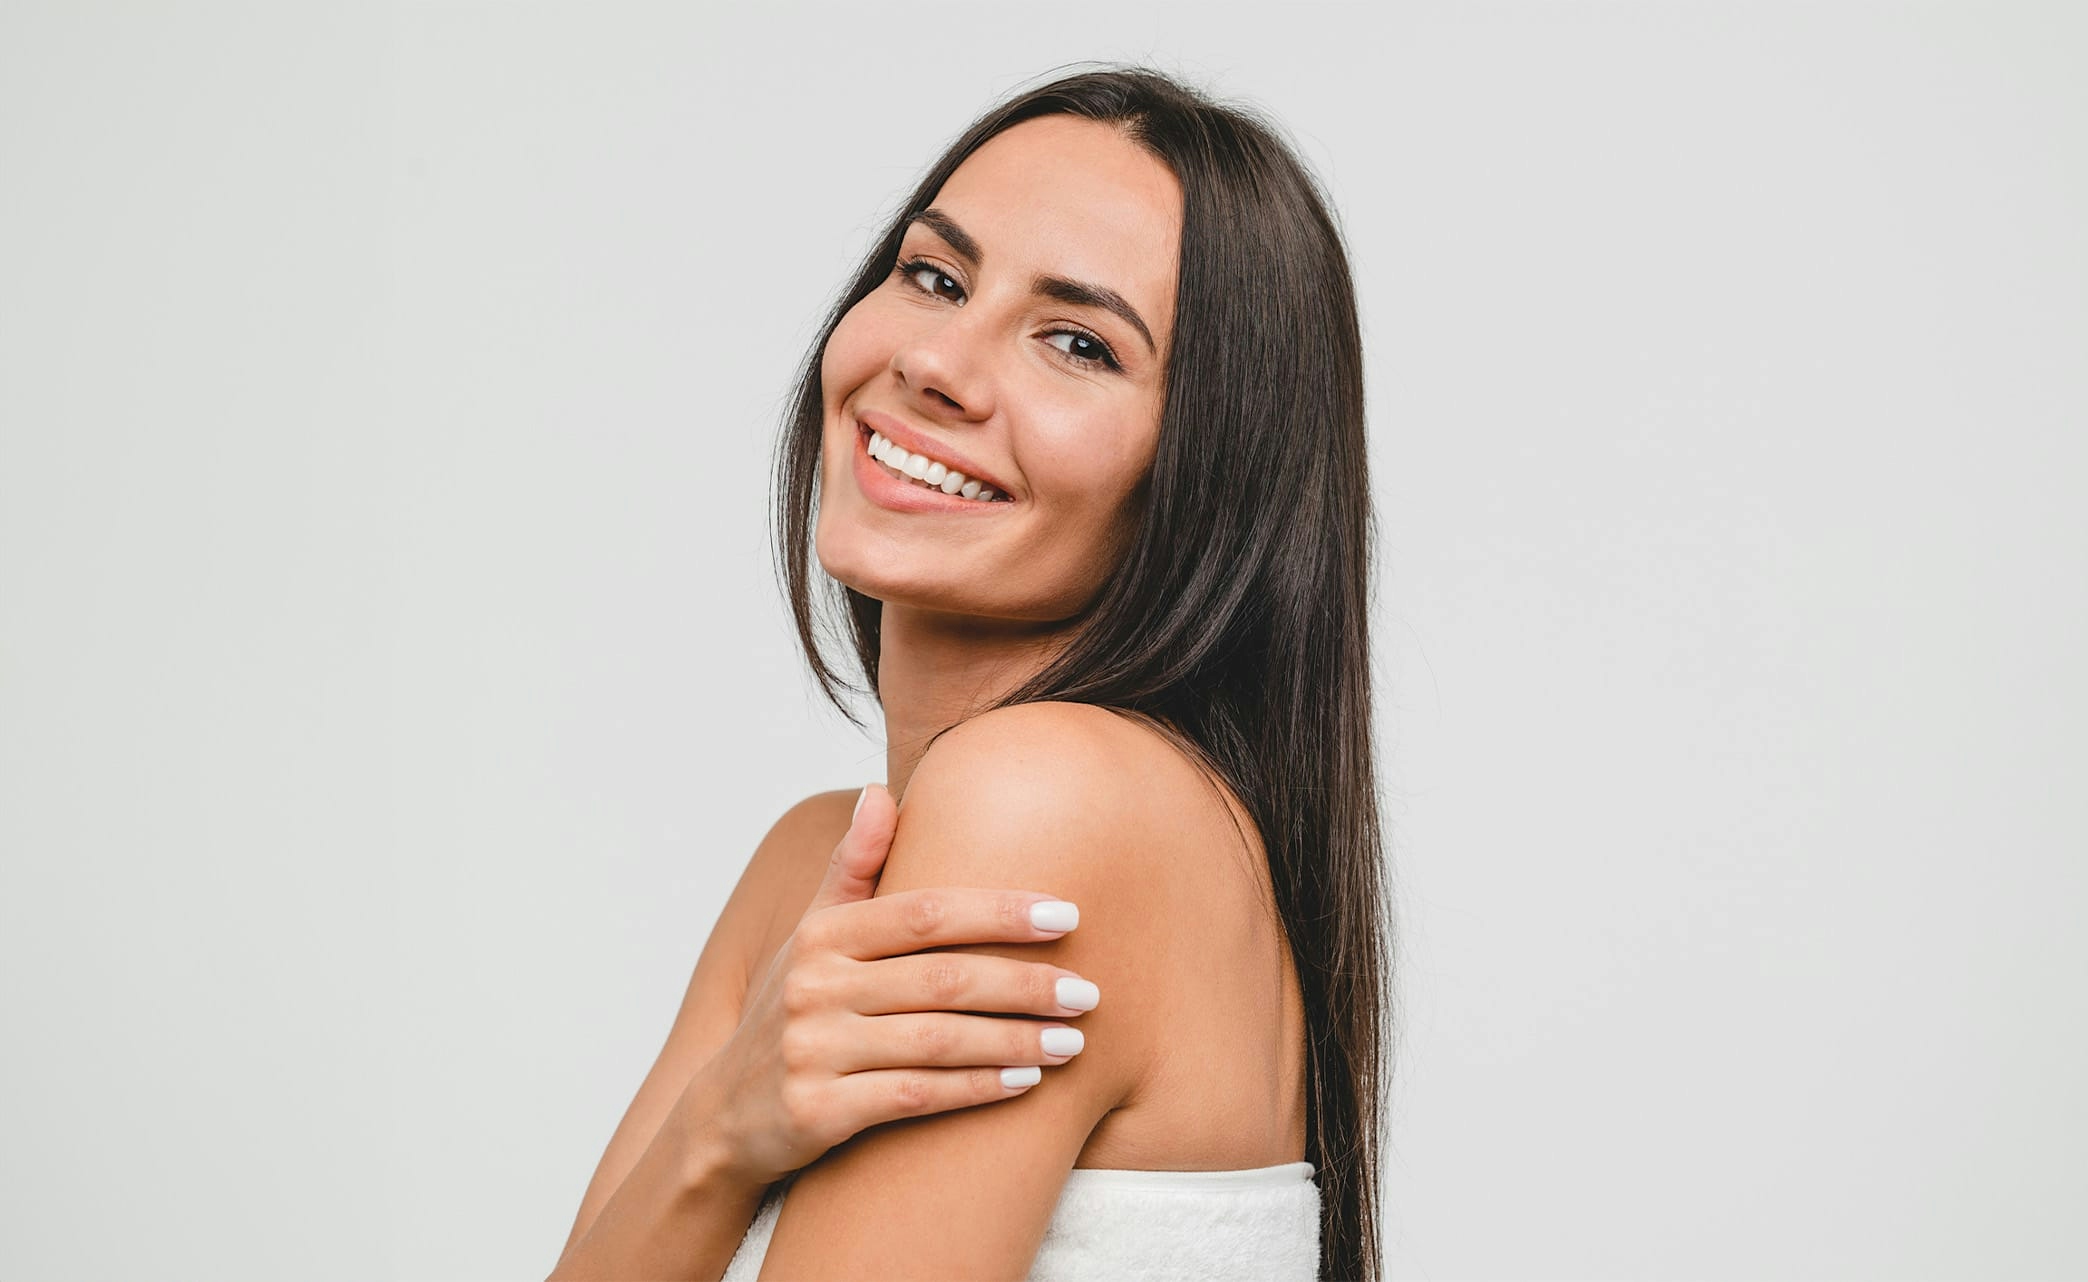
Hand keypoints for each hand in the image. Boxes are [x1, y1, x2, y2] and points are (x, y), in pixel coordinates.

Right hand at [683, 783, 1100, 1187]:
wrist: (724, 1116)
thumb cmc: (791, 1012)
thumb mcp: (809, 936)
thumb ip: (852, 867)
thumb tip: (880, 790)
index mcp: (822, 936)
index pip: (926, 913)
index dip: (1001, 911)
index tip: (1069, 915)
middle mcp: (813, 986)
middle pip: (943, 978)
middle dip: (1026, 985)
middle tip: (1089, 993)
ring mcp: (811, 1051)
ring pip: (937, 1041)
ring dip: (1015, 1041)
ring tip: (1072, 1042)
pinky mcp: (816, 1113)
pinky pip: (915, 1097)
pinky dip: (975, 1089)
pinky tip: (1025, 1084)